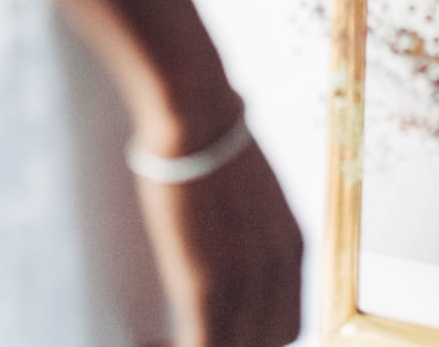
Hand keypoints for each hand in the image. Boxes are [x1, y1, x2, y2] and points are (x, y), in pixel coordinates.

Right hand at [136, 136, 303, 346]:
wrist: (195, 114)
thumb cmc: (209, 136)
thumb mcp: (250, 188)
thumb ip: (251, 223)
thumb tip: (228, 229)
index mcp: (291, 246)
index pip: (287, 321)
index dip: (254, 336)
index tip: (219, 329)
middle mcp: (279, 270)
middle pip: (270, 342)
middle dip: (232, 345)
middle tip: (184, 337)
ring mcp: (247, 282)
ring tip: (156, 344)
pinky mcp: (208, 288)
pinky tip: (146, 343)